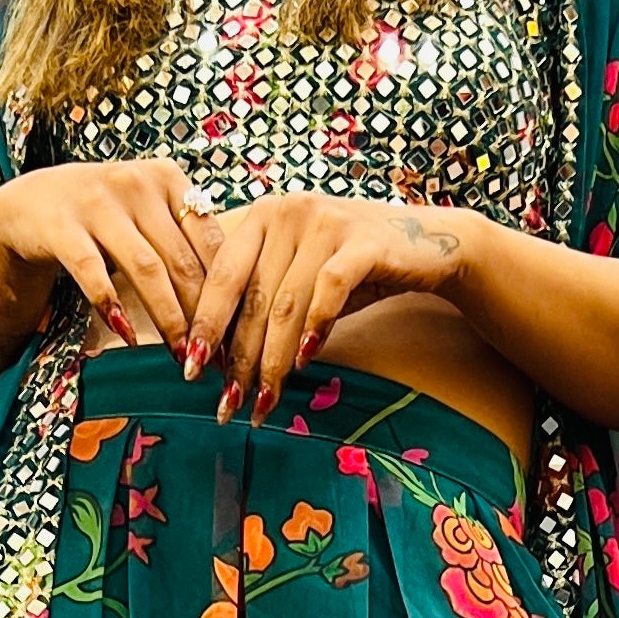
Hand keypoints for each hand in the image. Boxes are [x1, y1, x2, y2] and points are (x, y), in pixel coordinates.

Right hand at [0, 160, 218, 360]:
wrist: (29, 204)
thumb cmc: (102, 218)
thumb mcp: (146, 217)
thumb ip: (184, 243)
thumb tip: (237, 302)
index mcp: (168, 179)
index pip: (211, 242)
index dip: (229, 292)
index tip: (239, 336)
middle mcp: (136, 184)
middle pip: (182, 260)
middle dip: (202, 315)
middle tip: (216, 359)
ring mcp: (97, 202)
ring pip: (146, 268)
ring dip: (167, 317)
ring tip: (180, 355)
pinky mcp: (61, 226)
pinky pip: (93, 272)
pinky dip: (112, 304)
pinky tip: (127, 333)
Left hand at [184, 193, 474, 420]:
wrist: (426, 243)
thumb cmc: (354, 268)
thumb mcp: (300, 277)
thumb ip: (265, 304)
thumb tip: (224, 365)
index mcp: (262, 218)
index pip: (222, 277)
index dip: (205, 326)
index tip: (191, 371)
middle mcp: (288, 213)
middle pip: (253, 298)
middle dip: (239, 359)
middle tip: (228, 405)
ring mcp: (325, 222)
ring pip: (286, 303)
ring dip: (272, 360)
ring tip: (264, 402)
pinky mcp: (363, 241)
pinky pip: (329, 290)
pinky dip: (314, 328)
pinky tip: (304, 361)